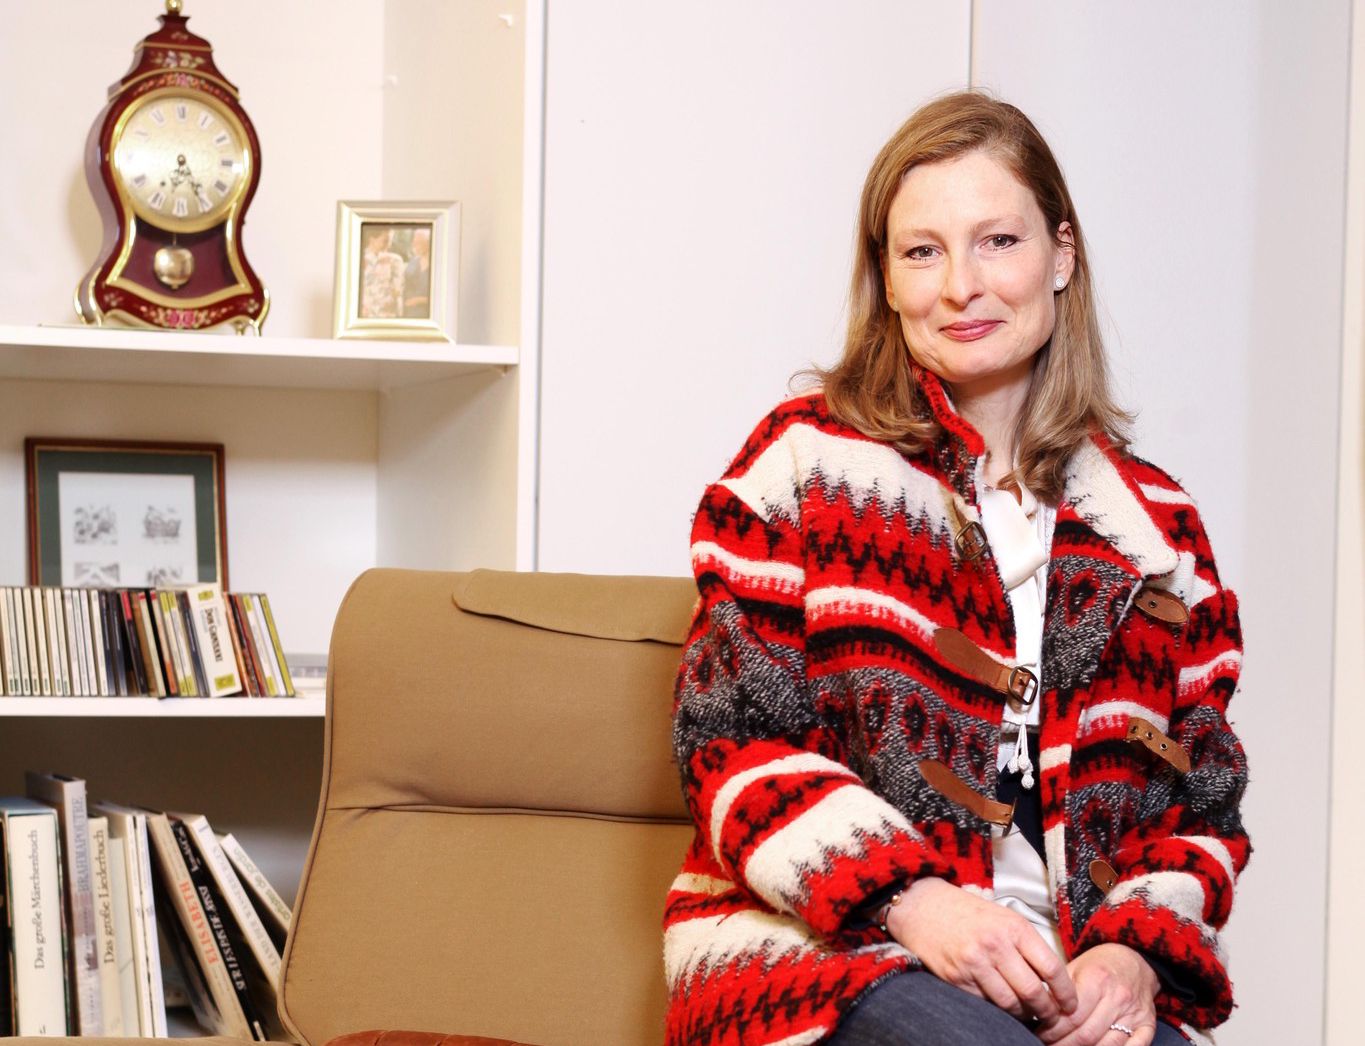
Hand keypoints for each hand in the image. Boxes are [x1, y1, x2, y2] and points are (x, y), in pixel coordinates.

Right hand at [886, 877, 1077, 1022]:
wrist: (922, 905)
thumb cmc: (967, 912)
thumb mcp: (1004, 917)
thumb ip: (1027, 944)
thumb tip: (1052, 980)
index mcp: (1013, 927)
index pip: (1051, 967)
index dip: (1066, 992)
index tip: (1071, 1004)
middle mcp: (996, 945)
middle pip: (1033, 992)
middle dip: (1048, 1011)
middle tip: (1052, 1018)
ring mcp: (974, 963)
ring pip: (1010, 1003)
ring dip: (1023, 1015)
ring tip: (1027, 1014)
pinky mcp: (956, 977)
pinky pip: (985, 1003)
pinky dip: (997, 1010)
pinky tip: (1001, 1006)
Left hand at [1034, 943, 1158, 1045]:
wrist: (1134, 960)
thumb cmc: (1099, 965)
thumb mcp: (1075, 967)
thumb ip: (1058, 989)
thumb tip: (1038, 1010)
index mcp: (1097, 979)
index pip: (1072, 1016)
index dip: (1053, 1029)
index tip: (1040, 1032)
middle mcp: (1118, 997)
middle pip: (1087, 1034)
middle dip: (1063, 1044)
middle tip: (1048, 1045)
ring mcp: (1134, 1014)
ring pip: (1107, 1045)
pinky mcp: (1147, 1025)